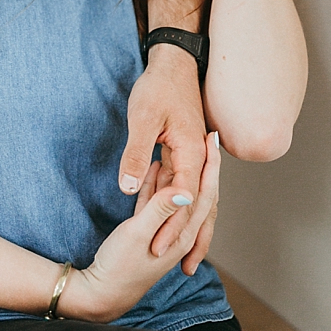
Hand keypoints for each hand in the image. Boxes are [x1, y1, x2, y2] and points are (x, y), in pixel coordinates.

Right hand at [67, 134, 220, 321]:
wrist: (100, 293)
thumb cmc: (120, 266)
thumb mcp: (138, 234)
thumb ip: (160, 210)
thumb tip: (185, 189)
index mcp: (184, 233)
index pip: (205, 192)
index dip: (211, 163)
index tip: (213, 138)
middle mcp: (180, 232)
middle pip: (198, 190)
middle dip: (205, 163)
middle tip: (207, 134)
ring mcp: (164, 230)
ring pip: (177, 193)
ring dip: (182, 170)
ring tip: (187, 142)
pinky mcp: (146, 230)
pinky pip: (157, 201)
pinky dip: (159, 182)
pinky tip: (155, 165)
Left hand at [118, 42, 207, 267]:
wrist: (174, 62)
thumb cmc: (157, 88)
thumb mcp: (141, 119)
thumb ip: (136, 154)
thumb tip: (130, 186)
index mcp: (191, 151)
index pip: (184, 197)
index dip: (172, 225)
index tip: (159, 249)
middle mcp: (198, 156)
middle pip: (201, 204)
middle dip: (192, 236)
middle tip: (185, 268)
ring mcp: (195, 155)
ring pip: (199, 199)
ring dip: (194, 227)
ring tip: (187, 257)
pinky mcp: (187, 152)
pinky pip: (189, 187)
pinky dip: (186, 208)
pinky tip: (173, 221)